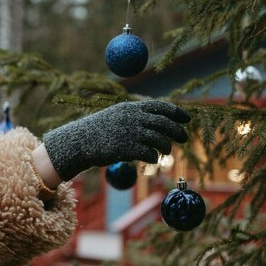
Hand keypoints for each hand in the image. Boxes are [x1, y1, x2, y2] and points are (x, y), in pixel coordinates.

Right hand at [43, 100, 190, 180]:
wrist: (79, 142)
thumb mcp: (117, 116)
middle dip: (177, 130)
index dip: (176, 112)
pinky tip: (153, 159)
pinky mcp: (126, 148)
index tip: (187, 119)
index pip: (160, 107)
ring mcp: (130, 133)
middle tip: (184, 138)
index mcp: (131, 108)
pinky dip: (154, 156)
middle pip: (164, 123)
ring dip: (166, 146)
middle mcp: (132, 118)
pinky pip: (149, 153)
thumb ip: (135, 117)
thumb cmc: (99, 131)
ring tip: (165, 151)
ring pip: (159, 139)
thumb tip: (157, 122)